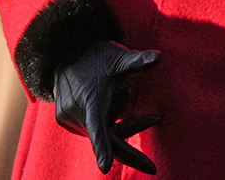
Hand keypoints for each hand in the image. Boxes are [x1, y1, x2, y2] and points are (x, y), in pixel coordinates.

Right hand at [53, 39, 161, 173]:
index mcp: (90, 101)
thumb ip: (137, 61)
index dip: (102, 148)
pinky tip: (121, 101)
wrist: (65, 55)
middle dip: (130, 154)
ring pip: (104, 134)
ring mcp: (70, 119)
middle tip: (151, 169)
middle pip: (107, 140)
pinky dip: (112, 125)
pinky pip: (96, 129)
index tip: (104, 167)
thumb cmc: (96, 57)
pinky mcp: (68, 121)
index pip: (98, 128)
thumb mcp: (118, 58)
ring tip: (149, 114)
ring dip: (125, 127)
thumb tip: (159, 57)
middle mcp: (76, 114)